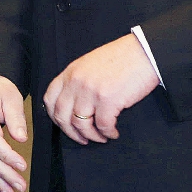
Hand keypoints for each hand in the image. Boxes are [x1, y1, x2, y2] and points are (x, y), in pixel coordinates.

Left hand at [43, 33, 158, 144]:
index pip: (50, 99)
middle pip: (62, 116)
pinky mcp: (108, 100)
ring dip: (91, 136)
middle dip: (71, 133)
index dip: (54, 117)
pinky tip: (113, 133)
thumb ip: (78, 80)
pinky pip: (102, 125)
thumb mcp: (89, 64)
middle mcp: (76, 82)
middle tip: (82, 139)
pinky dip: (108, 133)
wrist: (142, 52)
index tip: (63, 125)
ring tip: (100, 137)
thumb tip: (74, 103)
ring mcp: (91, 91)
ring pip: (81, 124)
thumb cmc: (120, 58)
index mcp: (70, 72)